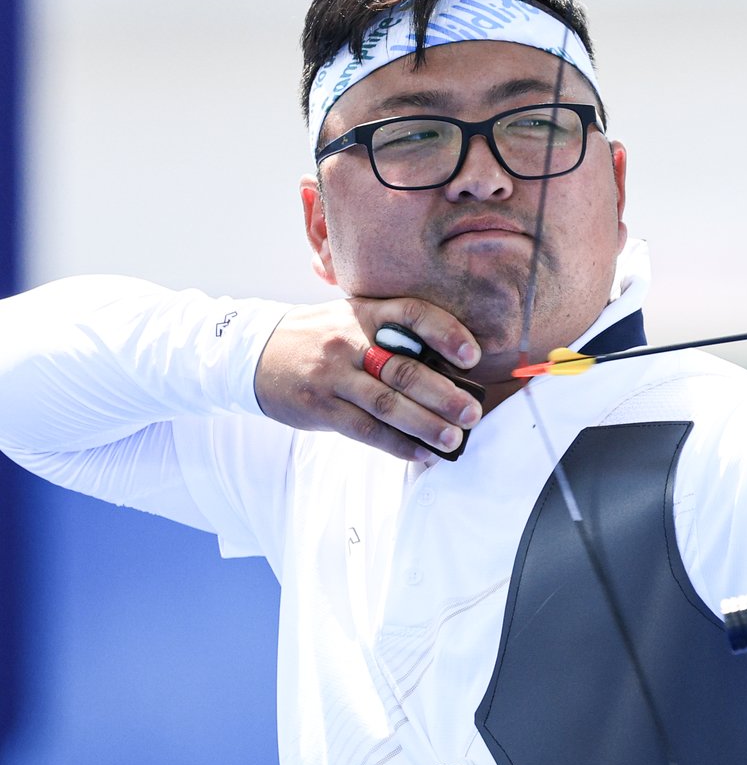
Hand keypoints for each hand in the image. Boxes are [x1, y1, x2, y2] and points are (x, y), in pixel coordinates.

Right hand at [254, 297, 481, 460]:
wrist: (256, 352)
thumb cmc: (323, 338)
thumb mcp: (353, 319)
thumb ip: (393, 336)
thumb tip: (451, 372)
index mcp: (366, 312)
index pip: (413, 314)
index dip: (447, 333)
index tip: (472, 357)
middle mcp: (349, 341)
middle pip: (404, 369)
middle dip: (444, 394)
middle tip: (472, 412)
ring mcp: (332, 375)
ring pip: (387, 404)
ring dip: (425, 425)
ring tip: (453, 439)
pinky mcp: (320, 406)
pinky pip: (365, 430)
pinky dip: (397, 444)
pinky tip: (421, 452)